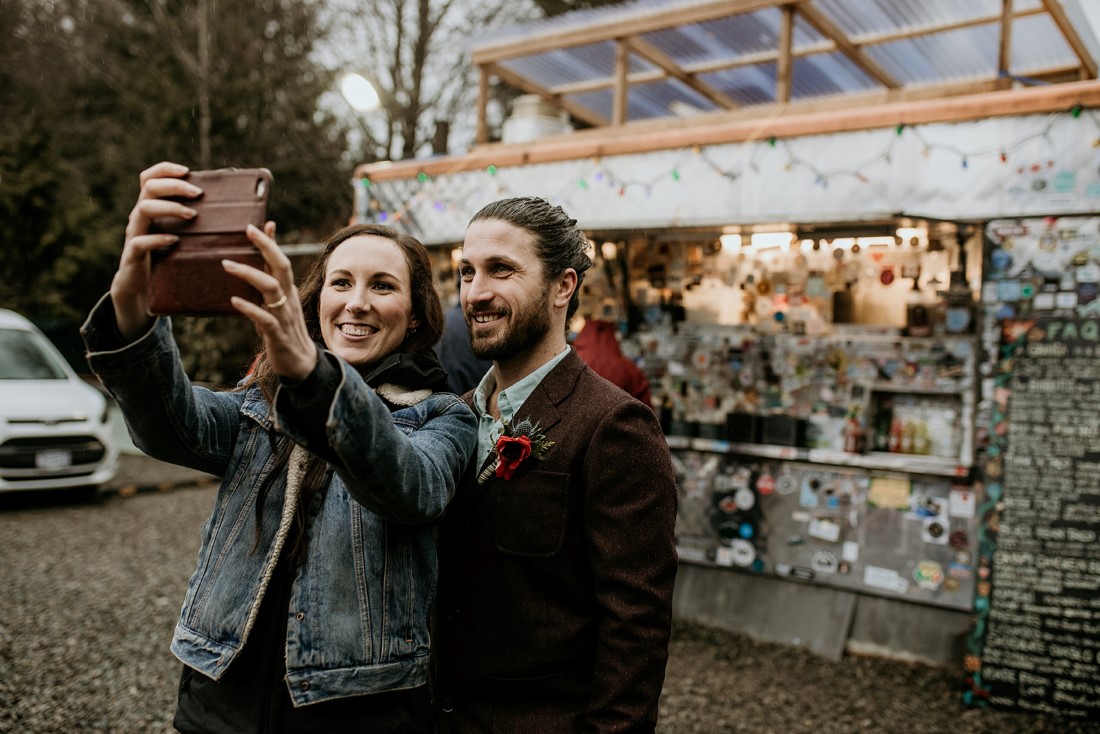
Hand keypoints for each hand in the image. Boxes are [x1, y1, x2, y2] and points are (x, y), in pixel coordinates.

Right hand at [112, 162, 201, 339]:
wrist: (142, 288)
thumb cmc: (168, 259)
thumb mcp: (182, 237)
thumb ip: (196, 223)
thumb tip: (235, 214)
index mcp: (151, 208)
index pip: (150, 178)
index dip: (165, 170)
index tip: (187, 171)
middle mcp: (140, 216)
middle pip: (149, 187)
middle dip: (174, 186)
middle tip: (198, 194)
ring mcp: (135, 233)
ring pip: (143, 209)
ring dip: (169, 208)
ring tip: (191, 215)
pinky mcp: (133, 254)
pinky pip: (140, 242)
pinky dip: (157, 238)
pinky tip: (174, 240)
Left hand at [222, 223, 318, 381]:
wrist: (301, 364)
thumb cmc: (284, 331)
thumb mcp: (277, 305)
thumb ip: (268, 285)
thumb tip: (256, 266)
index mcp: (288, 291)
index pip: (281, 260)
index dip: (270, 242)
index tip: (257, 224)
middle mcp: (288, 299)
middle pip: (281, 267)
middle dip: (266, 247)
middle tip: (247, 230)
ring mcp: (284, 316)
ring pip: (272, 289)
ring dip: (250, 274)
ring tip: (227, 264)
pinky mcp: (278, 334)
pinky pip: (265, 319)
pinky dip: (250, 308)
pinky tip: (235, 302)